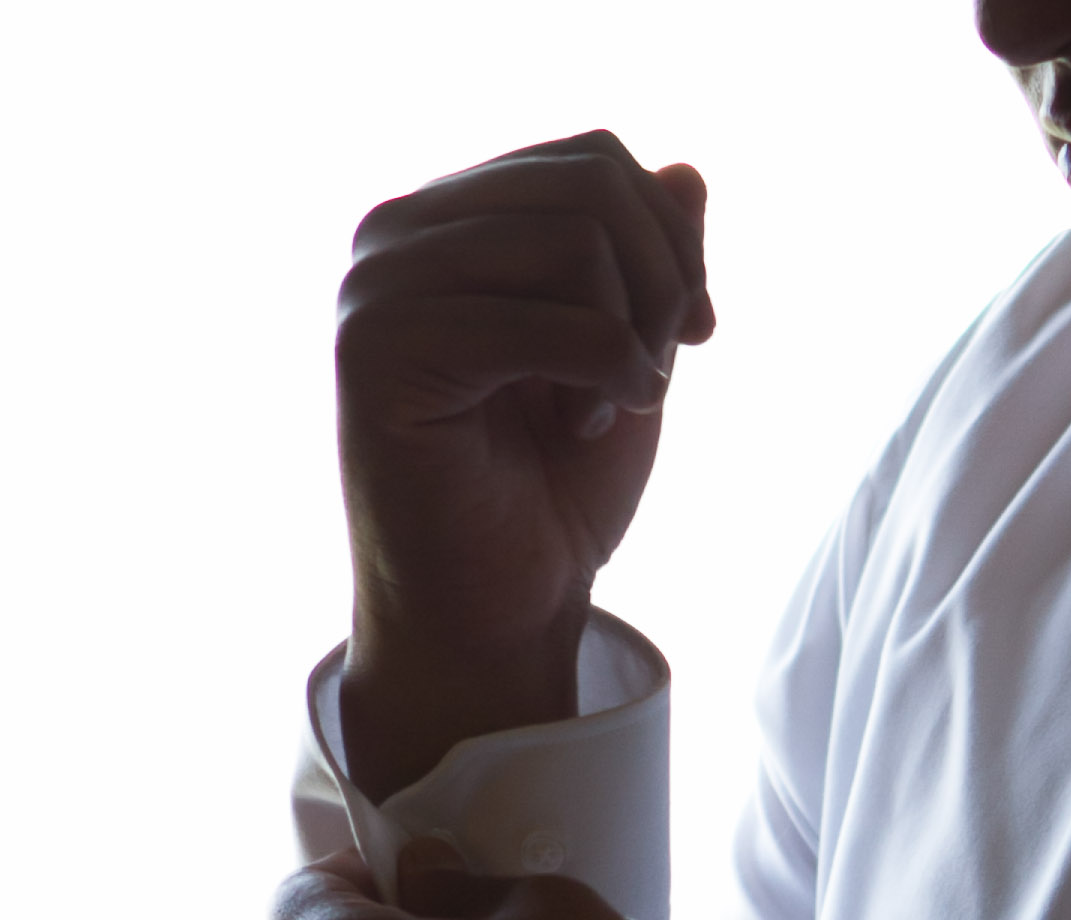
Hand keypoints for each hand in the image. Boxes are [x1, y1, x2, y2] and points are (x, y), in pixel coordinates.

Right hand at [333, 130, 714, 799]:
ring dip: (633, 334)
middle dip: (664, 280)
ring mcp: (378, 285)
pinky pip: (553, 320)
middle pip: (593, 182)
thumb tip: (688, 172)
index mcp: (449, 221)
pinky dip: (609, 377)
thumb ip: (649, 264)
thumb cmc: (552, 493)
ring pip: (578, 238)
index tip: (692, 331)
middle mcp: (398, 234)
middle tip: (660, 371)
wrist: (497, 611)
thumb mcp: (630, 356)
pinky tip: (589, 426)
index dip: (672, 236)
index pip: (593, 157)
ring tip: (607, 408)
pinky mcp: (379, 350)